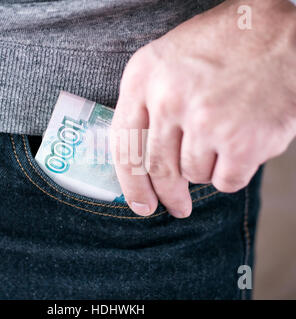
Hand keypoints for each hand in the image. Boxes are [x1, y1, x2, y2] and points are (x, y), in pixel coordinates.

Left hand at [110, 0, 295, 217]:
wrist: (274, 34)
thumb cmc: (218, 49)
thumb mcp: (165, 63)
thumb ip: (145, 107)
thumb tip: (137, 161)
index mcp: (142, 77)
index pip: (124, 145)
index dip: (131, 184)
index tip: (141, 204)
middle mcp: (169, 98)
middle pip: (159, 168)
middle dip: (168, 194)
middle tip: (176, 206)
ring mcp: (205, 120)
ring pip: (194, 174)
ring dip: (207, 167)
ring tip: (221, 137)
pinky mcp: (241, 140)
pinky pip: (225, 181)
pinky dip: (232, 172)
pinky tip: (239, 146)